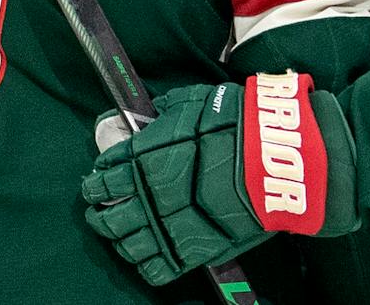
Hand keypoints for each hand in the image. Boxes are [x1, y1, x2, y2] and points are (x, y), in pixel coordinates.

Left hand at [82, 75, 358, 286]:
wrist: (272, 157)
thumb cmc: (235, 123)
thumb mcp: (194, 101)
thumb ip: (167, 110)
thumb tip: (156, 113)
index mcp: (141, 157)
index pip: (103, 175)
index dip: (96, 180)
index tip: (97, 181)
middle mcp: (145, 195)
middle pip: (106, 214)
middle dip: (98, 212)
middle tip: (99, 211)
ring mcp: (166, 226)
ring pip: (125, 244)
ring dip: (117, 240)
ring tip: (119, 236)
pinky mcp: (189, 251)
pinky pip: (154, 269)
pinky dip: (146, 264)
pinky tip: (148, 256)